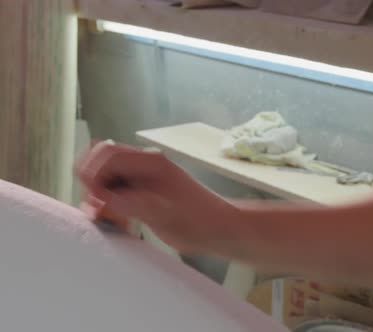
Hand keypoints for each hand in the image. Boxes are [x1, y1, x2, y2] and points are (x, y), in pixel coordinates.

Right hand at [76, 142, 237, 253]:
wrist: (220, 229)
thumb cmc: (198, 220)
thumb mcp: (162, 214)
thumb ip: (128, 201)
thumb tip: (97, 193)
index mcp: (149, 161)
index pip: (106, 153)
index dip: (91, 174)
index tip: (93, 201)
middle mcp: (144, 165)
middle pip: (101, 162)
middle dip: (92, 185)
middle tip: (98, 211)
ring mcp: (143, 178)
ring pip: (106, 178)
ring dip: (100, 197)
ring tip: (108, 219)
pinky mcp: (143, 192)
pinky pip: (115, 191)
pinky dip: (110, 205)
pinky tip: (119, 222)